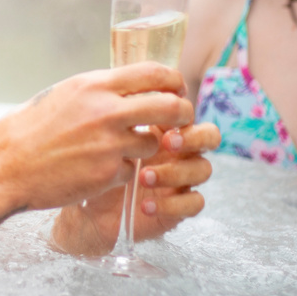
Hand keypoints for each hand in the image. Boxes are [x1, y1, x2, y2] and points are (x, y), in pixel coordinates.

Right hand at [0, 62, 192, 212]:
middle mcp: (106, 111)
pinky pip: (132, 170)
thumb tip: (124, 87)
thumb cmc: (27, 130)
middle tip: (179, 121)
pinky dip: (121, 172)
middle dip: (182, 113)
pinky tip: (97, 171)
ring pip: (153, 143)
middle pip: (170, 106)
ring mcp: (110, 144)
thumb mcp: (62, 95)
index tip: (176, 89)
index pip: (153, 73)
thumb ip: (96, 91)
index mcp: (94, 85)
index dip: (173, 81)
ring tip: (121, 151)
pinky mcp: (108, 173)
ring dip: (145, 149)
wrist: (5, 167)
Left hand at [51, 122, 219, 255]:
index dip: (181, 109)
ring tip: (143, 177)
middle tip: (166, 142)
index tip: (157, 111)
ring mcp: (182, 178)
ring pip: (203, 169)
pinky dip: (171, 205)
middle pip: (209, 136)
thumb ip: (116, 114)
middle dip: (192, 137)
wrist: (87, 207)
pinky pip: (194, 203)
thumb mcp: (101, 136)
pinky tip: (145, 205)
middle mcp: (178, 151)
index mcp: (162, 128)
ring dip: (175, 172)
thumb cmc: (95, 165)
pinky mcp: (180, 206)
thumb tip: (120, 89)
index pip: (186, 111)